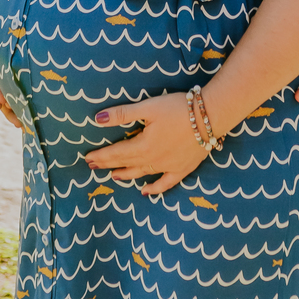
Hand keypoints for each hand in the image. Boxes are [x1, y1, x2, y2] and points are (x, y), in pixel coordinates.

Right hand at [0, 28, 22, 129]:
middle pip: (0, 99)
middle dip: (6, 106)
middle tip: (15, 116)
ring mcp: (3, 86)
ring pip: (8, 103)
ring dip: (14, 113)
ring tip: (23, 123)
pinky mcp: (12, 84)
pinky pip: (17, 98)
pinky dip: (22, 107)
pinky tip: (32, 117)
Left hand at [85, 92, 208, 195]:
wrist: (211, 116)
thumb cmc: (179, 108)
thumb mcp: (148, 107)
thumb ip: (123, 114)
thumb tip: (97, 119)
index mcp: (144, 146)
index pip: (117, 153)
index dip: (101, 156)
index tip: (87, 159)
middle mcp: (154, 160)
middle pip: (127, 163)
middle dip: (109, 165)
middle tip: (93, 168)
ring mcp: (169, 167)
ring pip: (142, 174)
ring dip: (127, 175)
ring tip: (114, 177)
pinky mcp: (183, 168)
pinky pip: (165, 183)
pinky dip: (154, 188)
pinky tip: (145, 191)